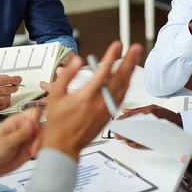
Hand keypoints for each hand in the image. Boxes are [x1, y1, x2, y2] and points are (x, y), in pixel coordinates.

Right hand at [0, 75, 21, 114]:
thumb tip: (8, 79)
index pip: (2, 80)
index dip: (12, 79)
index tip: (18, 79)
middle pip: (4, 91)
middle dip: (13, 88)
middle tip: (16, 86)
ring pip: (4, 99)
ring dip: (9, 95)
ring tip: (10, 93)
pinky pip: (1, 107)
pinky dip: (6, 103)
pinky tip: (6, 100)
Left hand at [0, 108, 40, 186]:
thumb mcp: (6, 142)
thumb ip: (21, 133)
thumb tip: (34, 122)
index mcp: (18, 121)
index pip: (35, 112)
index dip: (38, 119)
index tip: (35, 130)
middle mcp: (26, 127)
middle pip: (42, 124)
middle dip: (41, 135)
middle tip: (33, 147)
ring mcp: (30, 137)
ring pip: (44, 135)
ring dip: (41, 144)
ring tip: (33, 153)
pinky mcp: (32, 147)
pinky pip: (42, 144)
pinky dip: (41, 149)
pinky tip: (34, 155)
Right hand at [41, 40, 142, 161]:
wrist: (64, 146)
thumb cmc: (58, 123)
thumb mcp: (55, 96)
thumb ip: (67, 75)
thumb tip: (77, 60)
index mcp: (86, 97)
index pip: (103, 72)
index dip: (111, 56)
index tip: (117, 45)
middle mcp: (100, 103)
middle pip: (119, 78)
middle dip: (129, 60)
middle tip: (136, 48)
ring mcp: (107, 109)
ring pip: (124, 87)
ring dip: (131, 70)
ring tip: (136, 57)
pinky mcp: (110, 114)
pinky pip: (122, 96)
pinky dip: (127, 83)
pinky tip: (129, 75)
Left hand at [114, 104, 181, 147]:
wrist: (179, 123)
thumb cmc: (166, 115)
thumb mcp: (152, 107)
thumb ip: (137, 110)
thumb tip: (125, 110)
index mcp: (147, 112)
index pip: (130, 116)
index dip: (121, 120)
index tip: (116, 122)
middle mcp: (148, 122)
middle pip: (130, 127)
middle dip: (121, 130)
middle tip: (115, 131)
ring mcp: (150, 132)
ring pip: (133, 136)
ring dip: (125, 137)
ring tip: (120, 137)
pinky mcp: (152, 140)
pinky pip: (139, 143)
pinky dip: (132, 143)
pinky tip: (128, 141)